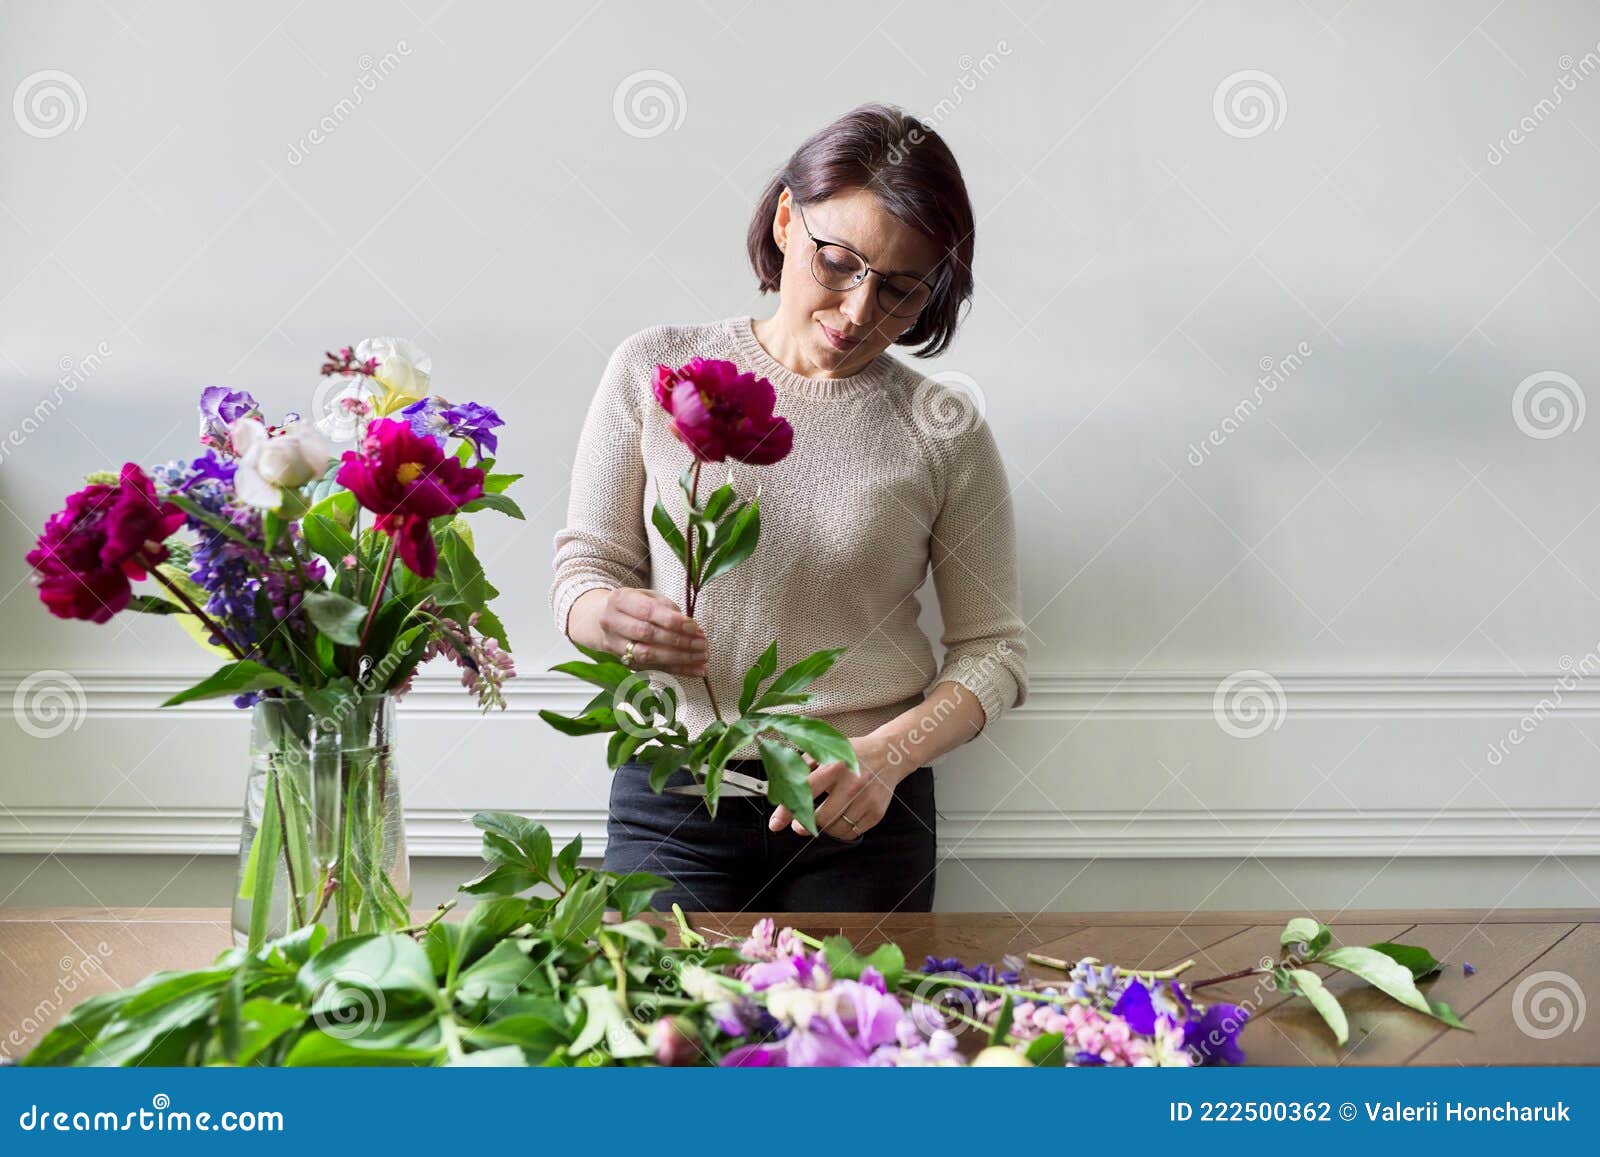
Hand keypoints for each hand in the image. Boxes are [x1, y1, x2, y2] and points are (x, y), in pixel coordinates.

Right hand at [596, 587, 706, 676]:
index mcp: (620, 600)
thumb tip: (692, 628)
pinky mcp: (622, 663)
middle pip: (646, 634)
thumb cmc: (634, 606)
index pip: (647, 611)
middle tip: (702, 644)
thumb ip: (668, 609)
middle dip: (678, 640)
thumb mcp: (650, 597)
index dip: (672, 621)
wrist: (602, 620)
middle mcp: (612, 623)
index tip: (694, 627)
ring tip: (702, 657)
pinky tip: (697, 670)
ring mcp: (614, 645)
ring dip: (679, 658)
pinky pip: (653, 669)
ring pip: (647, 655)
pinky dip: (678, 671)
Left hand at [767, 734, 904, 839]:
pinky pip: (852, 833)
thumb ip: (803, 767)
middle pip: (822, 817)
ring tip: (823, 817)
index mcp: (836, 765)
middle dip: (805, 825)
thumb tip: (780, 788)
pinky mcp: (876, 812)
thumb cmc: (853, 753)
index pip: (807, 791)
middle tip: (799, 825)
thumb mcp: (827, 751)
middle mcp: (853, 783)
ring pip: (836, 829)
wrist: (890, 755)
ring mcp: (866, 799)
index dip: (789, 810)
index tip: (776, 823)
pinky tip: (839, 819)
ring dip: (823, 828)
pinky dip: (841, 831)